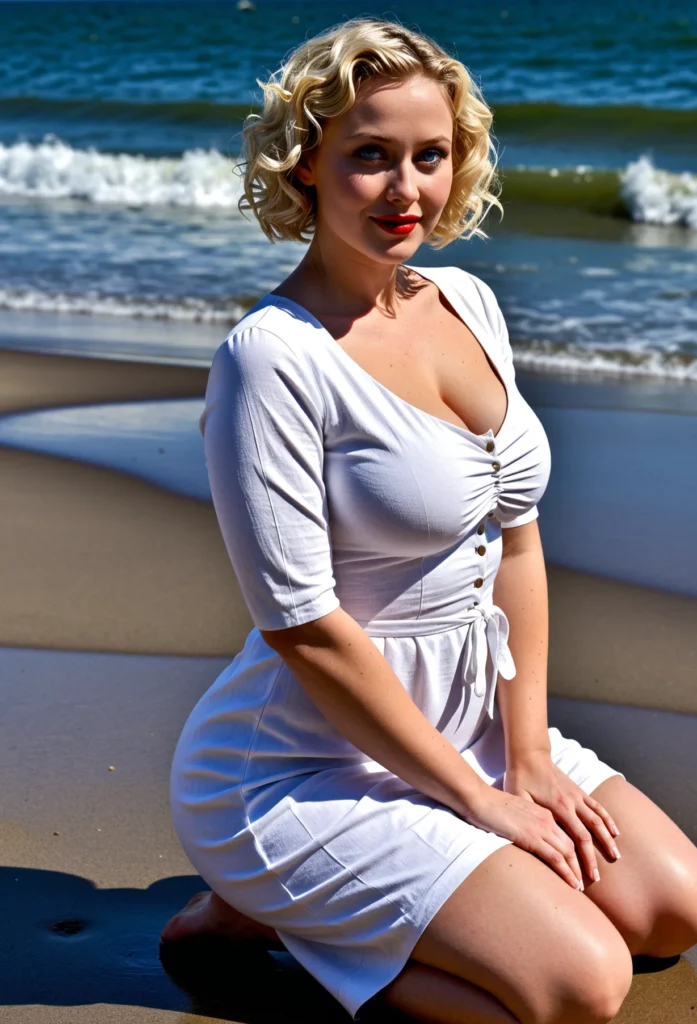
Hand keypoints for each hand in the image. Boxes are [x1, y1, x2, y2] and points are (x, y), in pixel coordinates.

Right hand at [462, 784, 587, 890]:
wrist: (481, 799)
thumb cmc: (491, 806)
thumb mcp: (513, 813)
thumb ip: (523, 824)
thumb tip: (524, 836)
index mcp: (543, 813)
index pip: (565, 835)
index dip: (573, 852)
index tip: (576, 866)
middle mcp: (547, 820)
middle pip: (571, 845)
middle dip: (579, 864)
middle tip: (583, 881)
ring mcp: (541, 828)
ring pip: (568, 853)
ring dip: (576, 871)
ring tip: (579, 887)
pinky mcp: (533, 838)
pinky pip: (556, 858)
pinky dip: (567, 872)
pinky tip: (571, 884)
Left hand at [503, 753, 620, 886]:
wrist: (529, 755)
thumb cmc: (520, 778)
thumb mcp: (519, 797)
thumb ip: (528, 816)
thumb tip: (532, 837)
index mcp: (559, 806)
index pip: (578, 837)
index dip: (584, 858)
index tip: (587, 876)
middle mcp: (573, 802)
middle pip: (591, 832)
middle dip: (596, 856)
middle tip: (598, 877)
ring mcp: (578, 795)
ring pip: (599, 819)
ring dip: (608, 838)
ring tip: (616, 856)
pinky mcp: (578, 790)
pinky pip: (598, 806)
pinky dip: (608, 819)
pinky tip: (615, 831)